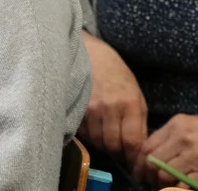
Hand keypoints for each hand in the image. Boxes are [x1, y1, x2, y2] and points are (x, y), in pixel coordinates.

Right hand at [80, 33, 147, 165]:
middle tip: (117, 148)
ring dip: (101, 143)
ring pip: (96, 141)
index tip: (132, 159)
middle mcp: (110, 107)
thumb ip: (137, 121)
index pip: (132, 142)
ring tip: (104, 135)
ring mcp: (90, 107)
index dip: (132, 156)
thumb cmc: (117, 74)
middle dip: (116, 151)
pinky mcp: (75, 106)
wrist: (90, 53)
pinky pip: (83, 132)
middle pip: (112, 145)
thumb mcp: (135, 94)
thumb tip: (135, 148)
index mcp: (130, 104)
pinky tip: (91, 126)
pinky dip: (88, 134)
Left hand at [136, 114, 197, 187]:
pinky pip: (183, 184)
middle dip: (149, 176)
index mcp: (177, 125)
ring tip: (163, 186)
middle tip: (150, 183)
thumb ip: (168, 138)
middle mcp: (185, 138)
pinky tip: (178, 187)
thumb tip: (146, 159)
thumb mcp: (187, 127)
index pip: (147, 146)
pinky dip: (177, 188)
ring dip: (162, 184)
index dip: (139, 164)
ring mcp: (196, 154)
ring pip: (166, 174)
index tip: (138, 174)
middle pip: (153, 162)